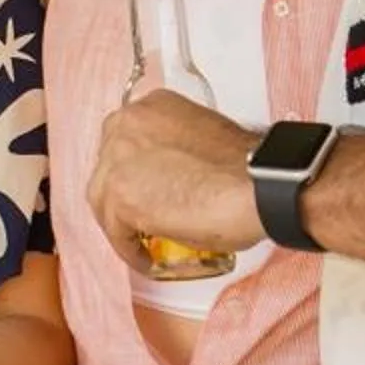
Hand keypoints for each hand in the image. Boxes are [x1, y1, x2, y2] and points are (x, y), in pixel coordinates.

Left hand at [90, 92, 263, 262]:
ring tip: (142, 243)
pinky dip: (128, 248)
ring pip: (104, 198)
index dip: (134, 172)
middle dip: (123, 194)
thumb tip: (169, 180)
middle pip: (108, 167)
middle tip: (141, 218)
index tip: (146, 191)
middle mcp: (127, 123)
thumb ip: (175, 151)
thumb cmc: (248, 169)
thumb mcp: (201, 140)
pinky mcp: (119, 193)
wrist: (261, 184)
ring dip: (121, 223)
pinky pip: (115, 230)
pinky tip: (145, 258)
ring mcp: (118, 156)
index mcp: (152, 105)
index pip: (126, 142)